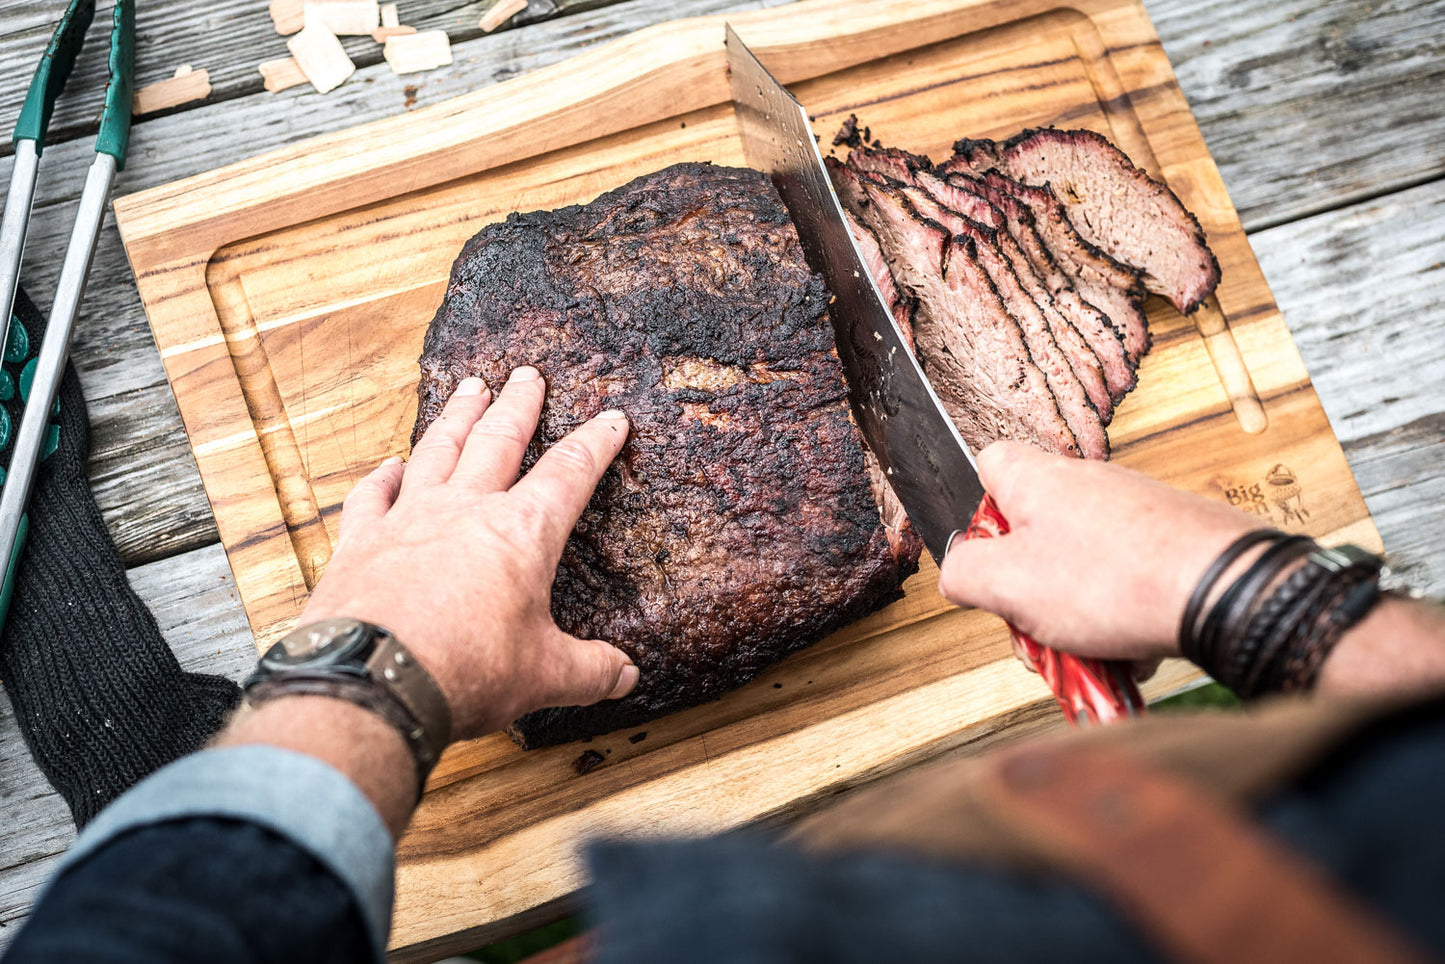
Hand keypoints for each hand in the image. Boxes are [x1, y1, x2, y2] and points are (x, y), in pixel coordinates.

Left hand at [300, 367, 638, 740]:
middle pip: (499, 440)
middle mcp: (466, 509)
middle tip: (528, 374)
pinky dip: (382, 476)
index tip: (612, 418)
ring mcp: (409, 518)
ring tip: (470, 387)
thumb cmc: (466, 672)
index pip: (570, 473)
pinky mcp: (361, 541)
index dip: (596, 443)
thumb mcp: (545, 675)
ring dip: (457, 416)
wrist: (375, 680)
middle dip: (519, 405)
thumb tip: (626, 676)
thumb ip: (590, 670)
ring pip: (438, 449)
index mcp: (522, 532)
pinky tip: (390, 464)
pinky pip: (373, 494)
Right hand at [938, 441, 1264, 661]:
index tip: (983, 558)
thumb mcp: (1008, 584)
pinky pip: (1124, 584)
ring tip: (1089, 648)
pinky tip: (1128, 648)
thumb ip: (964, 573)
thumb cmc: (1114, 581)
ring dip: (1073, 615)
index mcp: (1038, 480)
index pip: (987, 465)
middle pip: (1033, 535)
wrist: (1225, 591)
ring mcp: (1133, 513)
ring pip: (1078, 568)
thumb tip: (956, 573)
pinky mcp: (1171, 542)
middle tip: (1034, 627)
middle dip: (1028, 592)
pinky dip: (1118, 618)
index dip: (974, 512)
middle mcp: (1087, 485)